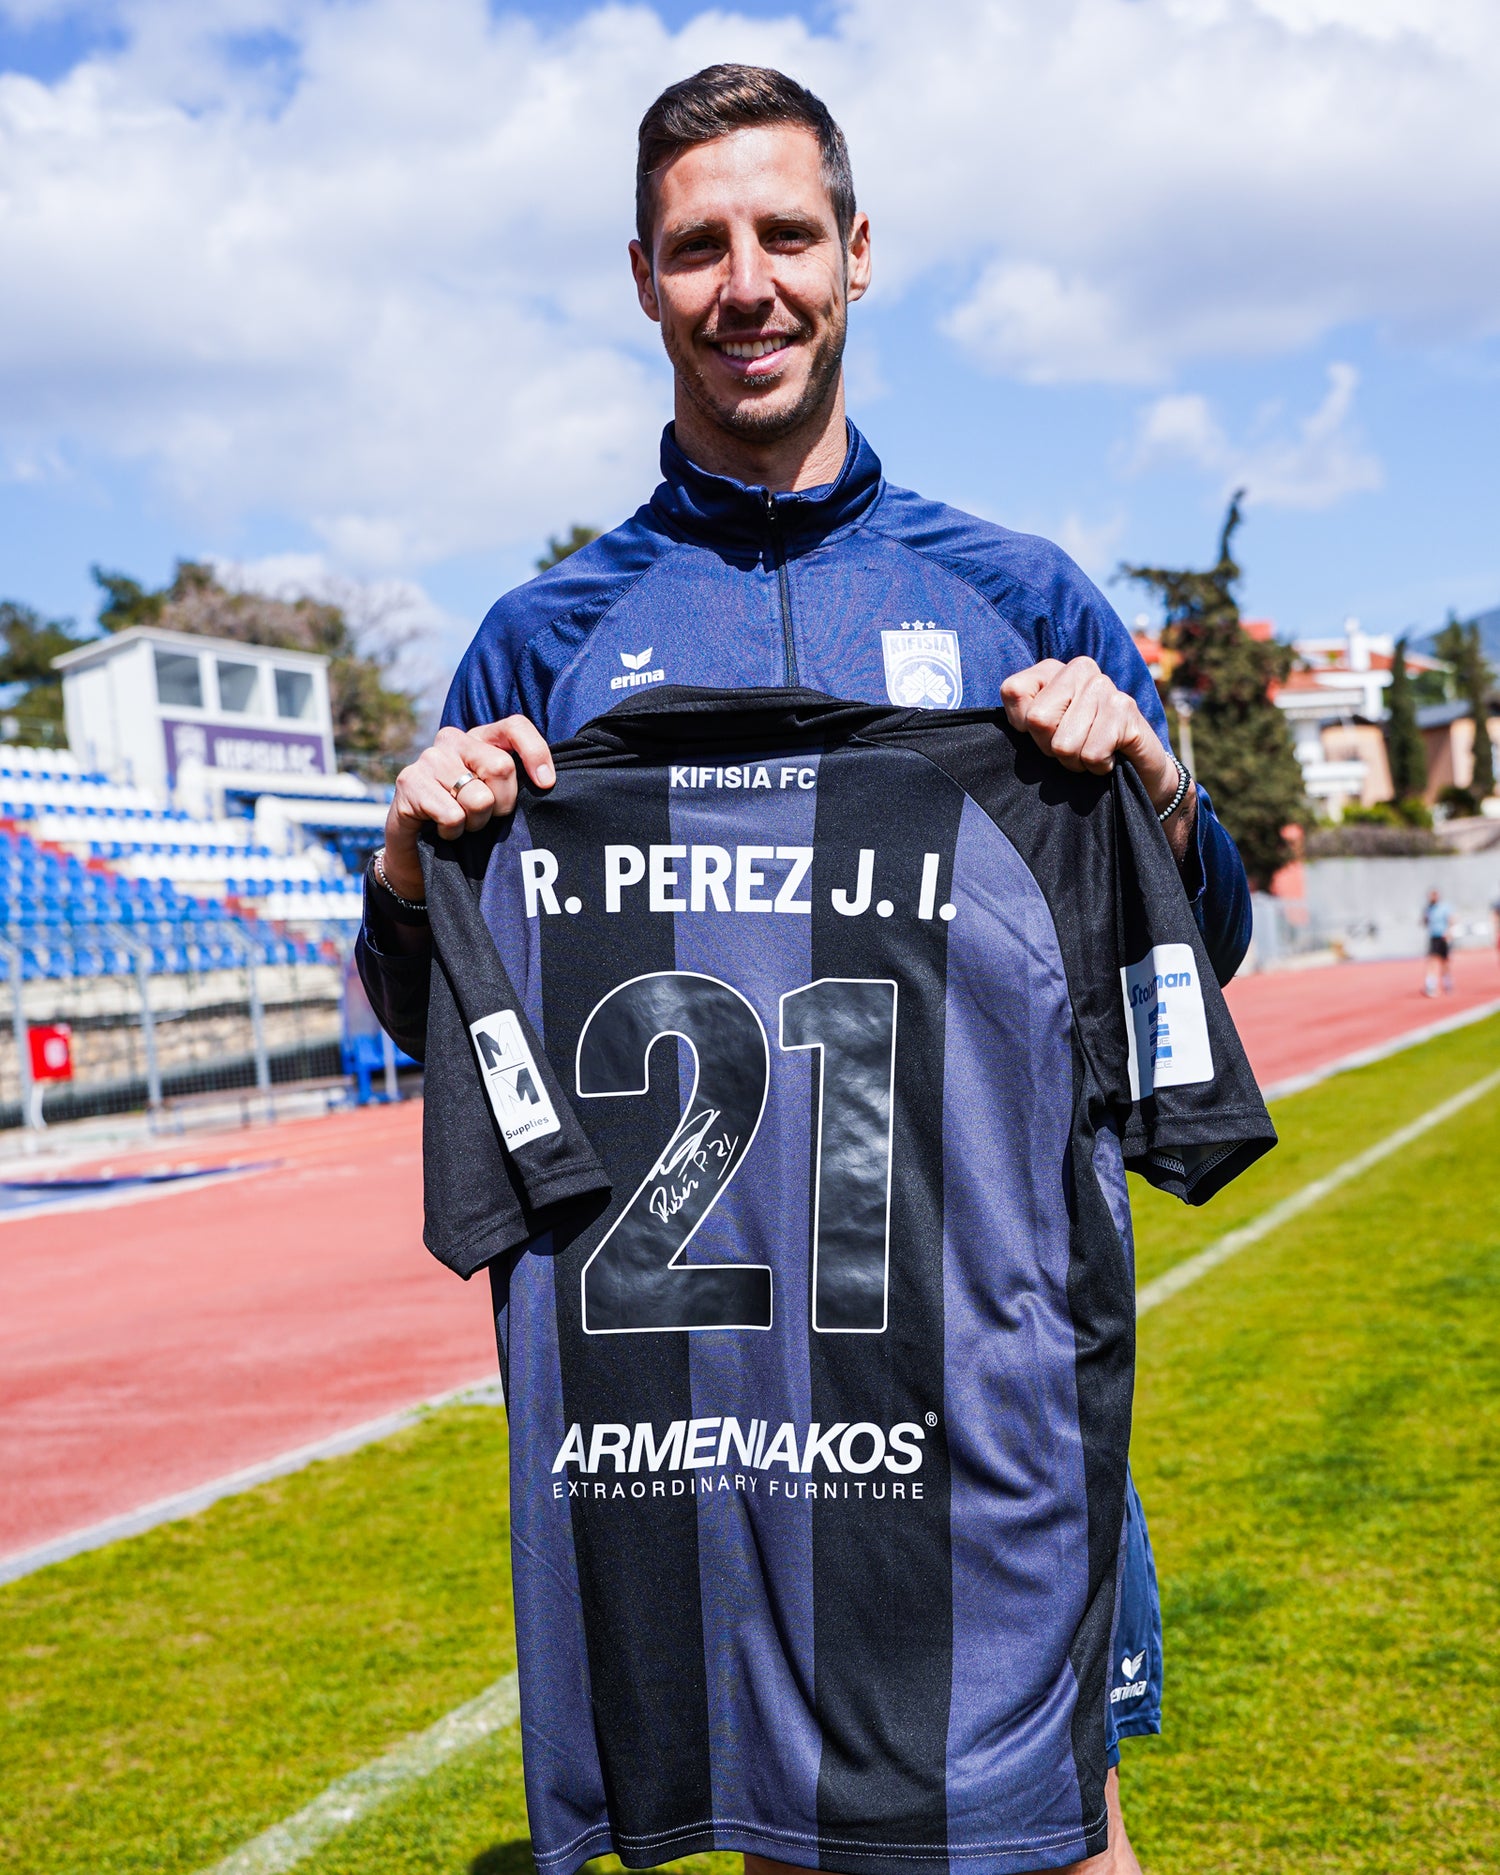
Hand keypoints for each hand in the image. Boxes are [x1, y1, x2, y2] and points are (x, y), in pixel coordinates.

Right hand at [381, 717, 554, 901]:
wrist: (417, 847)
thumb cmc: (465, 818)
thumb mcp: (496, 796)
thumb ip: (515, 781)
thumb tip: (546, 782)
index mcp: (479, 737)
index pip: (515, 727)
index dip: (536, 753)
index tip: (546, 783)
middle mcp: (453, 740)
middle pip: (502, 767)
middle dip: (502, 804)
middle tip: (486, 816)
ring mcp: (429, 758)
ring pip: (479, 798)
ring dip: (476, 823)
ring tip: (461, 822)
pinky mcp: (410, 781)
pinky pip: (453, 815)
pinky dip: (453, 832)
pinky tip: (442, 828)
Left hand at [1001, 658, 1195, 859]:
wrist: (1138, 768)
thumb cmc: (1082, 747)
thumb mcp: (1044, 732)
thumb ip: (1024, 718)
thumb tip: (1024, 720)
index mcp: (1052, 669)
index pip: (1013, 690)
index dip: (1021, 725)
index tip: (1044, 732)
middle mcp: (1079, 669)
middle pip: (1037, 720)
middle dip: (1050, 747)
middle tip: (1072, 745)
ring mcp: (1105, 686)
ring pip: (1064, 744)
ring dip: (1076, 761)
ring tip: (1092, 750)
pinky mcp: (1126, 708)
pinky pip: (1091, 754)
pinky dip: (1098, 767)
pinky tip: (1110, 756)